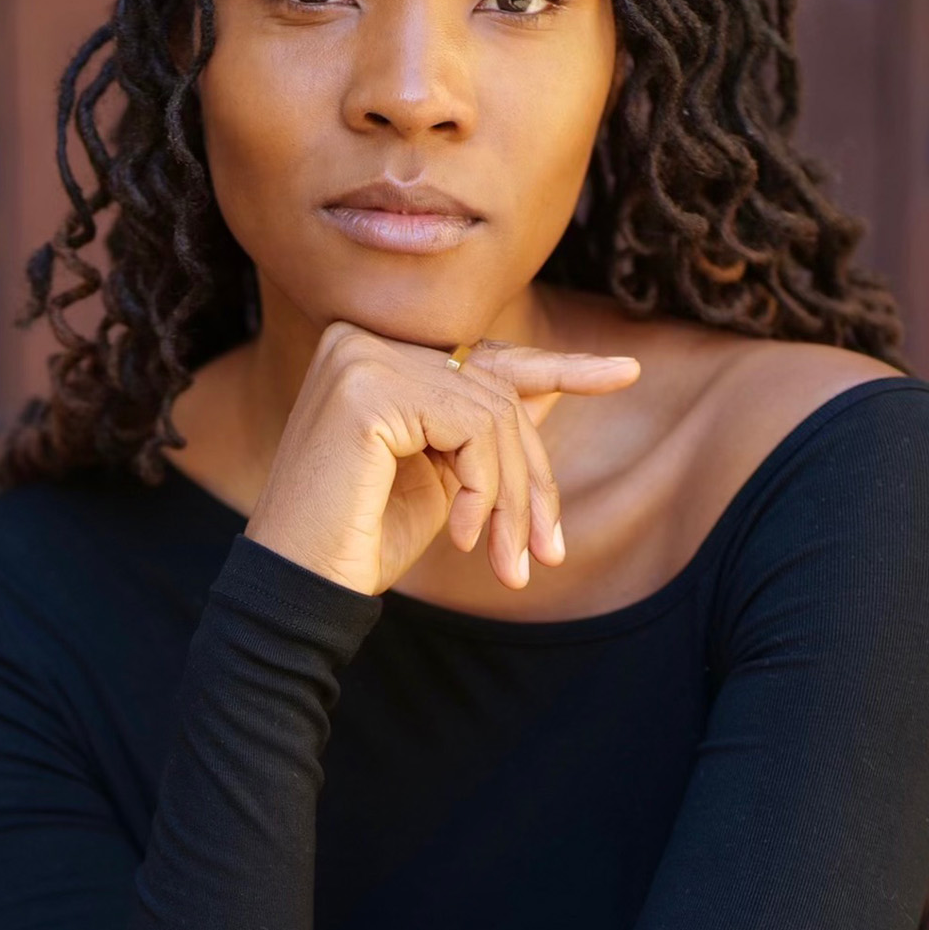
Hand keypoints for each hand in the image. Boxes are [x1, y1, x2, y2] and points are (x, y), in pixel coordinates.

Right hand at [242, 320, 641, 596]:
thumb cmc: (362, 539)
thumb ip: (484, 428)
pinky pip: (472, 430)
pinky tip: (463, 538)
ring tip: (508, 563)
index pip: (487, 359)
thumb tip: (548, 389)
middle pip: (498, 393)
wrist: (301, 589)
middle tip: (546, 553)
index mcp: (375, 353)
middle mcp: (363, 340)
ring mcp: (362, 356)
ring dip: (513, 499)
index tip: (627, 372)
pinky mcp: (367, 387)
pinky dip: (484, 492)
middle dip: (533, 478)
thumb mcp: (442, 478)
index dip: (563, 368)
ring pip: (494, 414)